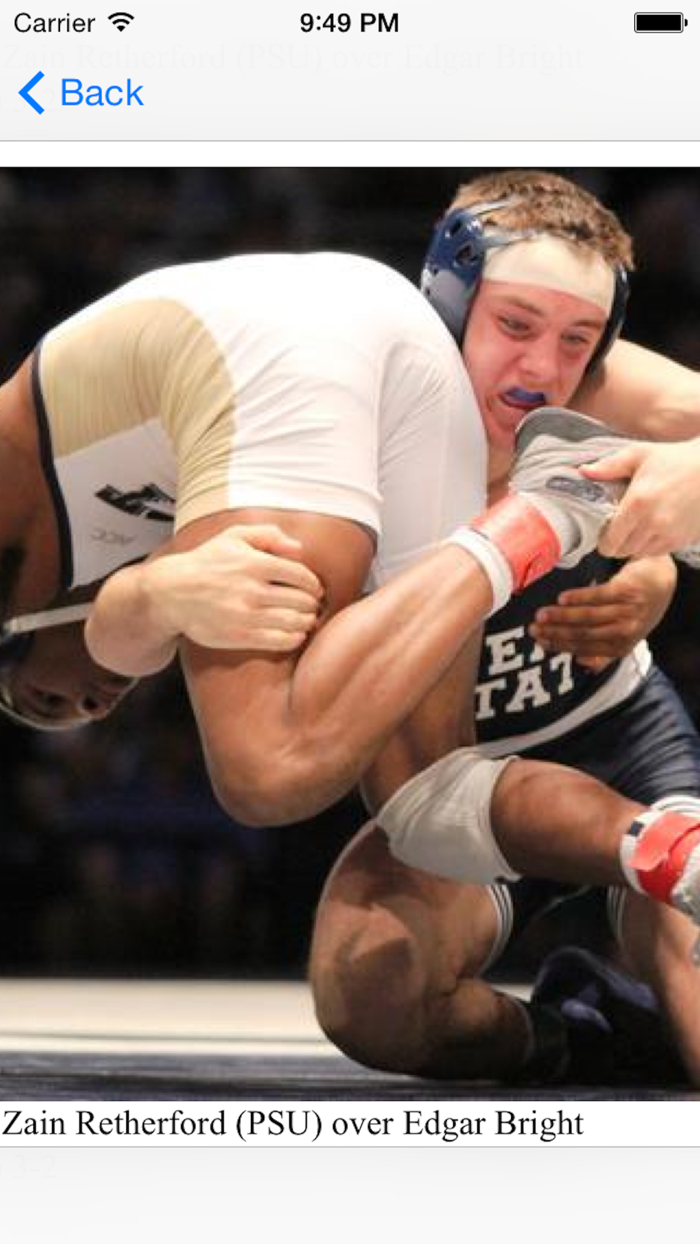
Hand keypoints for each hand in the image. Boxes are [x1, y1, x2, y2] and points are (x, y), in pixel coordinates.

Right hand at [150, 524, 322, 652]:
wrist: (172, 593)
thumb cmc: (207, 562)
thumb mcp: (233, 536)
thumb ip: (267, 535)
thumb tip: (298, 548)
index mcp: (254, 563)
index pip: (301, 575)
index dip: (314, 584)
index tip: (314, 588)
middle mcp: (252, 589)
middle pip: (301, 600)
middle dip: (312, 604)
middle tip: (312, 606)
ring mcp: (246, 615)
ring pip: (294, 622)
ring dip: (307, 622)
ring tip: (306, 619)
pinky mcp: (239, 636)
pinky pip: (279, 641)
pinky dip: (294, 638)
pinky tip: (294, 634)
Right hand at [528, 556, 676, 671]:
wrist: (659, 582)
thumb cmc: (634, 611)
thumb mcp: (623, 636)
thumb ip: (603, 653)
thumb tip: (581, 664)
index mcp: (621, 648)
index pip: (584, 649)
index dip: (559, 646)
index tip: (539, 641)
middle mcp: (626, 632)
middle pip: (583, 634)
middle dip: (555, 632)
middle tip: (533, 628)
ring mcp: (628, 611)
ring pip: (588, 616)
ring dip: (561, 616)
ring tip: (541, 613)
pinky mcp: (627, 591)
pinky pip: (598, 596)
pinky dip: (578, 598)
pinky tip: (562, 599)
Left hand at [581, 439, 699, 557]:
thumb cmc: (675, 459)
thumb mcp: (639, 455)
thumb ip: (609, 466)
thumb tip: (583, 472)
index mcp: (637, 504)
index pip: (609, 542)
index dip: (603, 539)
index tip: (604, 528)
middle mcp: (653, 524)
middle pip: (622, 552)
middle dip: (616, 542)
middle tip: (618, 526)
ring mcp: (670, 534)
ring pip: (639, 554)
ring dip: (634, 544)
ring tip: (637, 525)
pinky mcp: (683, 540)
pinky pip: (658, 552)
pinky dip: (651, 544)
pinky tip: (653, 526)